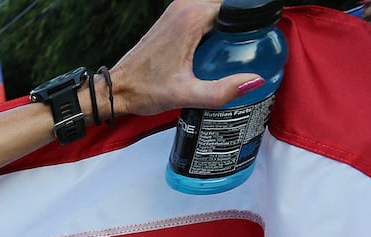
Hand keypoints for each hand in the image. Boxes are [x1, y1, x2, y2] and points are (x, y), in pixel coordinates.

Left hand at [111, 0, 265, 117]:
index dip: (250, 27)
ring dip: (226, 29)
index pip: (237, 10)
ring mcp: (178, 10)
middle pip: (229, 9)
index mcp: (192, 16)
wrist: (116, 89)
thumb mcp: (185, 94)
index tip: (254, 46)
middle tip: (241, 54)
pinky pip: (204, 16)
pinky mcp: (173, 18)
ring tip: (227, 54)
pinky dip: (212, 30)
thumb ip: (221, 91)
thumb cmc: (142, 90)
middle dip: (239, 29)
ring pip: (217, 11)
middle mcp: (185, 6)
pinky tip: (212, 52)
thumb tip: (254, 82)